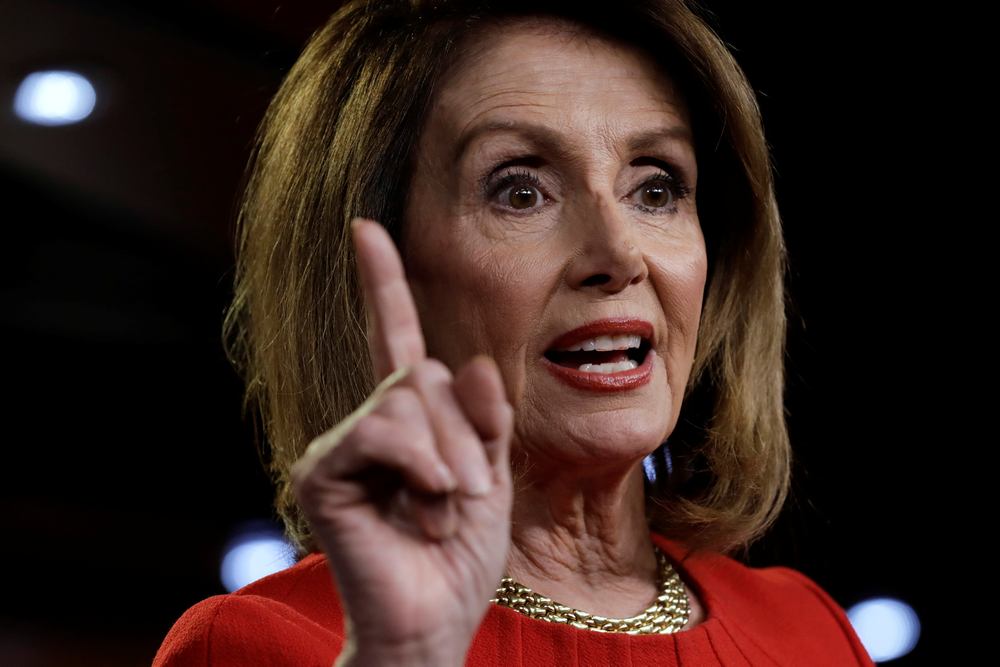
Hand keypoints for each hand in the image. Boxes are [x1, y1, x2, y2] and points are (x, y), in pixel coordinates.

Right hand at [291, 218, 513, 666]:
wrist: (434, 621)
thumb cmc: (459, 556)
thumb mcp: (491, 475)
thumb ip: (482, 417)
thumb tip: (463, 361)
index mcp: (408, 420)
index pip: (393, 337)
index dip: (381, 282)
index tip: (367, 228)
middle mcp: (368, 423)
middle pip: (417, 372)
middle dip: (463, 432)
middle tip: (470, 492)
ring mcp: (339, 446)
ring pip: (402, 397)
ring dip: (446, 456)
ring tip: (445, 508)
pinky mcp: (322, 471)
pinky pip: (380, 429)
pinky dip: (419, 464)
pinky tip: (423, 506)